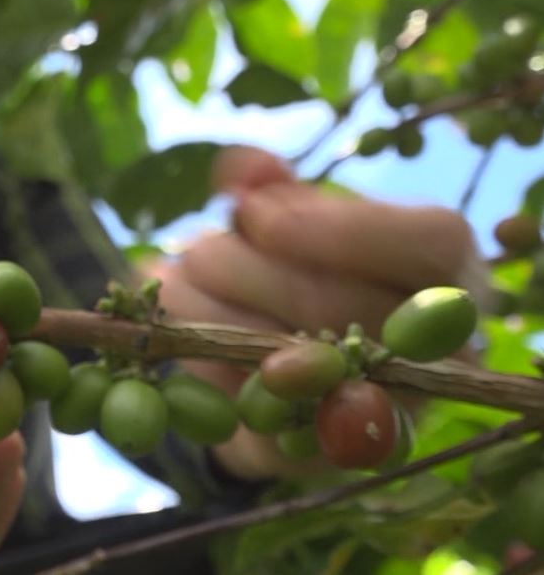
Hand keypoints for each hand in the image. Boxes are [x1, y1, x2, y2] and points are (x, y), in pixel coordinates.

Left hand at [141, 146, 483, 478]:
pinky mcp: (323, 455)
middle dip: (238, 266)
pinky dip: (205, 370)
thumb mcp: (294, 217)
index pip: (427, 242)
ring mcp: (388, 409)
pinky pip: (256, 412)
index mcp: (447, 270)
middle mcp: (438, 345)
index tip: (252, 214)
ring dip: (207, 312)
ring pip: (288, 357)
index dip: (333, 226)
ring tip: (178, 285)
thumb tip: (246, 171)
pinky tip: (184, 340)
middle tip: (193, 252)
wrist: (284, 373)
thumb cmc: (300, 270)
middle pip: (335, 299)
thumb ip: (274, 188)